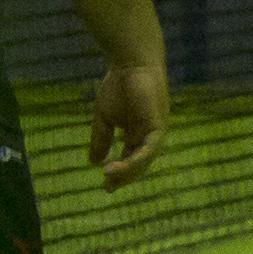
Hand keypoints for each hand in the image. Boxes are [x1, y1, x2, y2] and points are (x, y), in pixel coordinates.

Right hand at [87, 60, 168, 189]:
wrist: (130, 65)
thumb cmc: (118, 87)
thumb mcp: (104, 119)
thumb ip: (101, 139)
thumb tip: (93, 162)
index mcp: (137, 135)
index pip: (130, 159)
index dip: (119, 173)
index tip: (105, 186)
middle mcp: (149, 136)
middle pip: (139, 163)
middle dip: (124, 177)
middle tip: (109, 188)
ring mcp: (156, 131)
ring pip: (145, 159)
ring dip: (128, 171)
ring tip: (110, 178)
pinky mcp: (159, 125)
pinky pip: (149, 148)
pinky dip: (136, 159)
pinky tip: (120, 166)